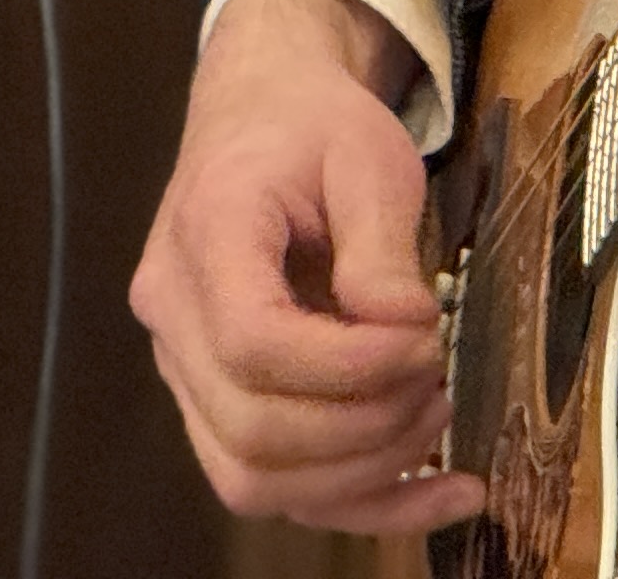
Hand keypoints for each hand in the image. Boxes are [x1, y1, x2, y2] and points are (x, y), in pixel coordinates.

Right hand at [128, 0, 482, 534]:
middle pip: (250, 430)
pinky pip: (276, 484)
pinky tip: (444, 494)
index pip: (253, 342)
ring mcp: (184, 371)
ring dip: (361, 474)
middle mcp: (173, 318)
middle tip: (440, 380)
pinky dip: (360, 502)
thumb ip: (381, 248)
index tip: (426, 340)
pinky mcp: (216, 404)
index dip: (348, 366)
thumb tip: (404, 335)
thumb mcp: (366, 154)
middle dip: (364, 428)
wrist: (262, 115)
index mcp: (204, 235)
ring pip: (251, 478)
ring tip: (437, 416)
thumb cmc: (313, 127)